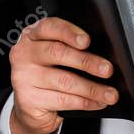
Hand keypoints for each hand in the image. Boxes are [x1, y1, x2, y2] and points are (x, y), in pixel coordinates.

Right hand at [8, 16, 118, 133]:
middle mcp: (25, 54)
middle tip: (107, 70)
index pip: (49, 27)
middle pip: (58, 53)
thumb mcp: (53, 54)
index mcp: (32, 35)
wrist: (28, 106)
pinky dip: (85, 102)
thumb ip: (70, 47)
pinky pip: (63, 100)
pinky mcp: (28, 100)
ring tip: (109, 94)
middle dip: (87, 62)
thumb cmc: (47, 73)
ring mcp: (24, 77)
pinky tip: (97, 102)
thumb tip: (102, 55)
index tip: (87, 41)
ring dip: (92, 88)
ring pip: (64, 81)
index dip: (69, 32)